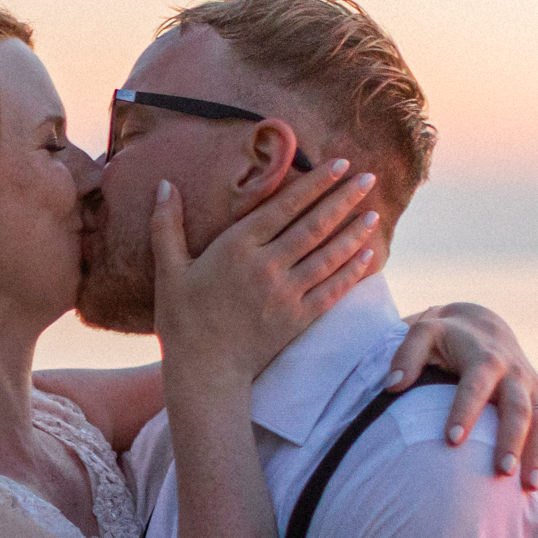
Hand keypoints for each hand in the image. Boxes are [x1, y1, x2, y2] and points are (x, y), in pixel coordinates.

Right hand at [153, 159, 381, 385]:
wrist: (203, 371)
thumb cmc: (182, 320)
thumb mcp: (169, 270)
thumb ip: (166, 225)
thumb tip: (163, 184)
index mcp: (236, 248)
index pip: (284, 206)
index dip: (315, 183)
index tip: (339, 165)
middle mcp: (266, 266)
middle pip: (314, 225)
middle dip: (344, 199)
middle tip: (368, 178)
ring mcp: (286, 294)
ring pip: (329, 255)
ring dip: (354, 232)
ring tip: (374, 212)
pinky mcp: (298, 319)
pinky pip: (332, 290)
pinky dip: (352, 272)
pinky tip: (367, 256)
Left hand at [387, 303, 537, 490]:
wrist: (484, 327)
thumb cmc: (445, 337)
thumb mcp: (424, 334)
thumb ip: (406, 356)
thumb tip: (392, 386)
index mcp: (484, 357)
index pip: (475, 385)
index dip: (465, 411)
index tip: (452, 440)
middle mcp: (515, 373)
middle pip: (517, 408)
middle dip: (511, 439)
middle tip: (502, 471)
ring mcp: (533, 388)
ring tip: (529, 488)